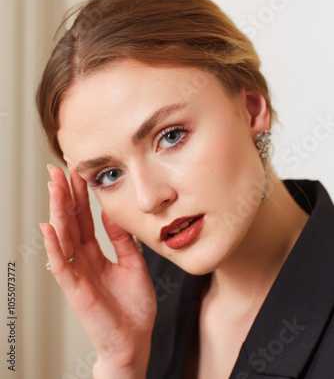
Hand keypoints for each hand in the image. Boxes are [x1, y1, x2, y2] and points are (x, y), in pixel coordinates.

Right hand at [40, 165, 155, 377]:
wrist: (136, 339)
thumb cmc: (133, 305)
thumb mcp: (132, 262)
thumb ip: (120, 239)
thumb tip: (112, 212)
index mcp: (96, 253)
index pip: (84, 218)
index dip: (80, 195)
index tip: (77, 171)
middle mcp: (83, 259)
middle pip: (70, 222)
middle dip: (64, 195)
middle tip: (57, 169)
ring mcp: (77, 273)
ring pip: (63, 237)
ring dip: (57, 212)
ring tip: (54, 188)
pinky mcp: (75, 290)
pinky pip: (62, 265)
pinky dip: (54, 247)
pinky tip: (49, 228)